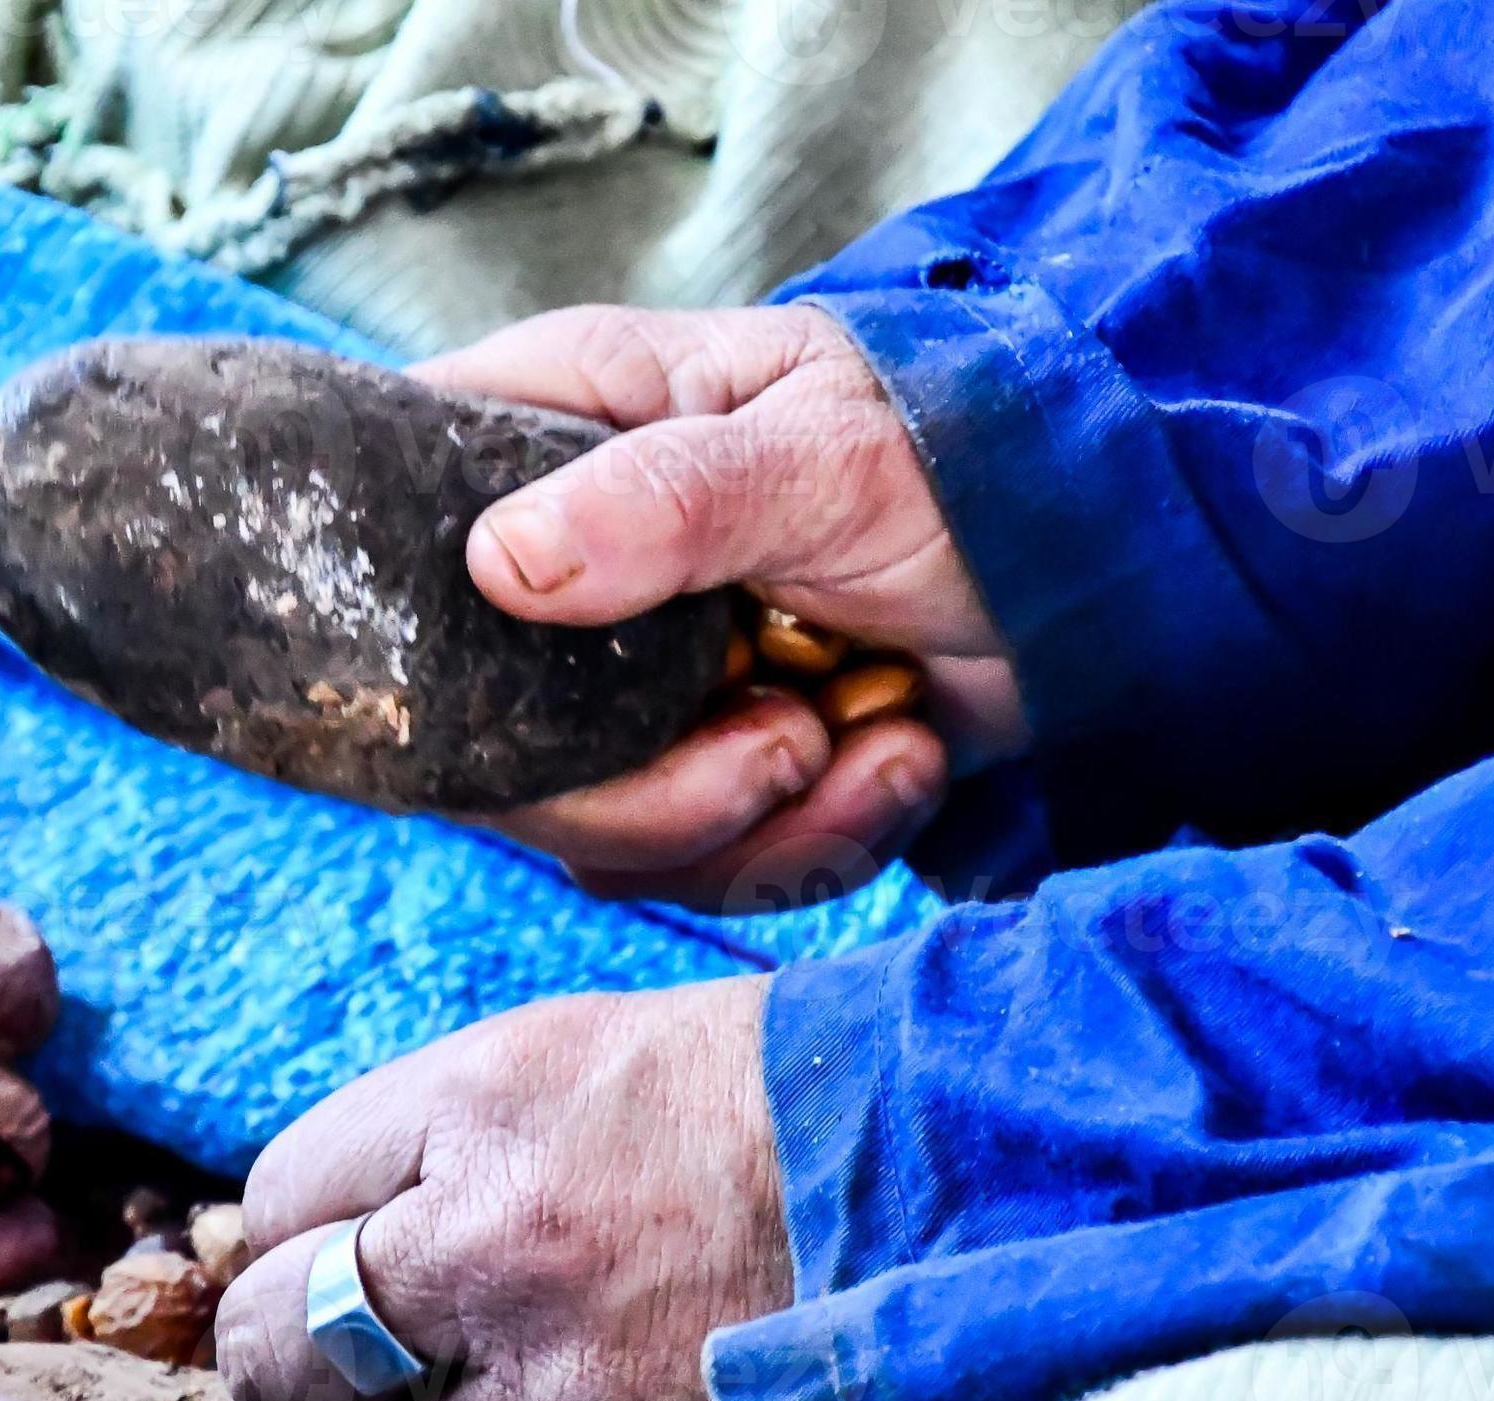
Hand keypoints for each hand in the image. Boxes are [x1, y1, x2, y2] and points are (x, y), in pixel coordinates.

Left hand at [214, 977, 817, 1400]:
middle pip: (285, 1360)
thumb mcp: (596, 1062)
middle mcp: (504, 1254)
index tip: (348, 1269)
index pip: (278, 1203)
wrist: (1002, 1183)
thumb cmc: (789, 1110)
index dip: (305, 1245)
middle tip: (376, 1388)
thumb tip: (337, 1251)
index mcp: (481, 1108)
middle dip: (314, 1382)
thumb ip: (451, 1145)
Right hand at [412, 304, 1027, 907]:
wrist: (1105, 559)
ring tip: (877, 736)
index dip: (396, 630)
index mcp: (558, 439)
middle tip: (786, 738)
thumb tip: (502, 564)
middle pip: (490, 751)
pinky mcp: (714, 771)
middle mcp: (571, 572)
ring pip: (598, 835)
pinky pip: (708, 868)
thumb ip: (665, 501)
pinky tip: (903, 759)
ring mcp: (637, 688)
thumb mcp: (822, 450)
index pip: (388, 530)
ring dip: (757, 823)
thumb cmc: (962, 442)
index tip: (499, 697)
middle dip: (648, 796)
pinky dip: (820, 842)